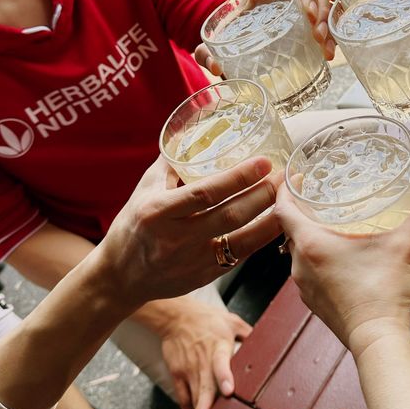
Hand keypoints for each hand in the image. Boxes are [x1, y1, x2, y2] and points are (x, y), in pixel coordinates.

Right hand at [98, 155, 282, 304]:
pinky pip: (241, 255)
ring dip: (270, 216)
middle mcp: (176, 239)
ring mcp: (192, 261)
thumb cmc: (132, 225)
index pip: (204, 193)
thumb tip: (194, 130)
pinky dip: (262, 237)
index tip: (263, 162)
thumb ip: (171, 162)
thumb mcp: (144, 188)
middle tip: (284, 174)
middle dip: (263, 194)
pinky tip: (278, 220)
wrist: (119, 278)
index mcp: (158, 212)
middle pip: (230, 216)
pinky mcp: (205, 276)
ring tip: (289, 195)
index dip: (237, 178)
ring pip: (242, 240)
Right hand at [158, 299, 250, 408]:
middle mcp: (202, 360)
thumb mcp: (231, 321)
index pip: (221, 362)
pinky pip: (182, 397)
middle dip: (204, 406)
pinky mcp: (177, 373)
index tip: (228, 390)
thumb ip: (248, 335)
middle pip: (204, 386)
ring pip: (193, 395)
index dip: (224, 377)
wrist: (177, 317)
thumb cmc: (207, 319)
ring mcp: (188, 369)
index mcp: (218, 346)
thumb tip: (268, 344)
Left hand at [194, 0, 333, 73]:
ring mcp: (301, 10)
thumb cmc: (227, 34)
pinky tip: (328, 55)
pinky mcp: (308, 26)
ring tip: (326, 50)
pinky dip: (330, 38)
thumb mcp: (217, 38)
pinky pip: (326, 26)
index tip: (307, 15)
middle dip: (322, 14)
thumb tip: (216, 68)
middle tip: (318, 36)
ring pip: (326, 10)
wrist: (233, 40)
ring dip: (329, 28)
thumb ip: (207, 52)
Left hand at [274, 185, 409, 356]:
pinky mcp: (313, 301)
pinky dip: (315, 258)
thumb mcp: (404, 248)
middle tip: (316, 196)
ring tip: (328, 224)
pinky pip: (306, 271)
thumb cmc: (383, 293)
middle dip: (299, 211)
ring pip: (296, 251)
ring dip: (307, 236)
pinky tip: (337, 256)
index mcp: (311, 244)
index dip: (285, 189)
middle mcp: (299, 264)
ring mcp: (303, 285)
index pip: (282, 209)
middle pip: (288, 229)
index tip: (294, 177)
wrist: (378, 341)